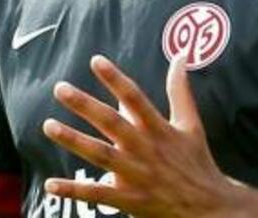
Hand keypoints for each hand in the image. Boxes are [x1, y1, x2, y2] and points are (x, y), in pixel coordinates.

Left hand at [43, 54, 241, 217]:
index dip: (115, 79)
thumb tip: (180, 56)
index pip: (135, 97)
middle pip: (111, 123)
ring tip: (48, 125)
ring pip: (100, 155)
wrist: (209, 207)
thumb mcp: (191, 123)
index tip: (96, 60)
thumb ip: (180, 90)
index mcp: (159, 128)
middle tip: (60, 88)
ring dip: (73, 140)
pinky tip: (51, 183)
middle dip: (85, 105)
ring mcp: (135, 175)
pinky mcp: (129, 199)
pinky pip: (97, 195)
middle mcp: (145, 148)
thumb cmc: (196, 160)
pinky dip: (74, 190)